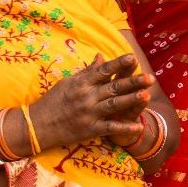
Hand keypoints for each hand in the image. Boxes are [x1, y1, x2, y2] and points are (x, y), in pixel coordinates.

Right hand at [30, 54, 152, 149]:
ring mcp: (89, 113)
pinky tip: (138, 126)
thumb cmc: (53, 101)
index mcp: (82, 83)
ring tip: (147, 95)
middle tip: (150, 77)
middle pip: (113, 87)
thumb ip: (87, 71)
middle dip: (133, 82)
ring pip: (114, 105)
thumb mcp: (68, 82)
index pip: (103, 71)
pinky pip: (110, 127)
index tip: (133, 57)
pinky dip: (124, 127)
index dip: (119, 64)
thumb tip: (101, 57)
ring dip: (131, 100)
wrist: (37, 125)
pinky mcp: (89, 129)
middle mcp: (86, 96)